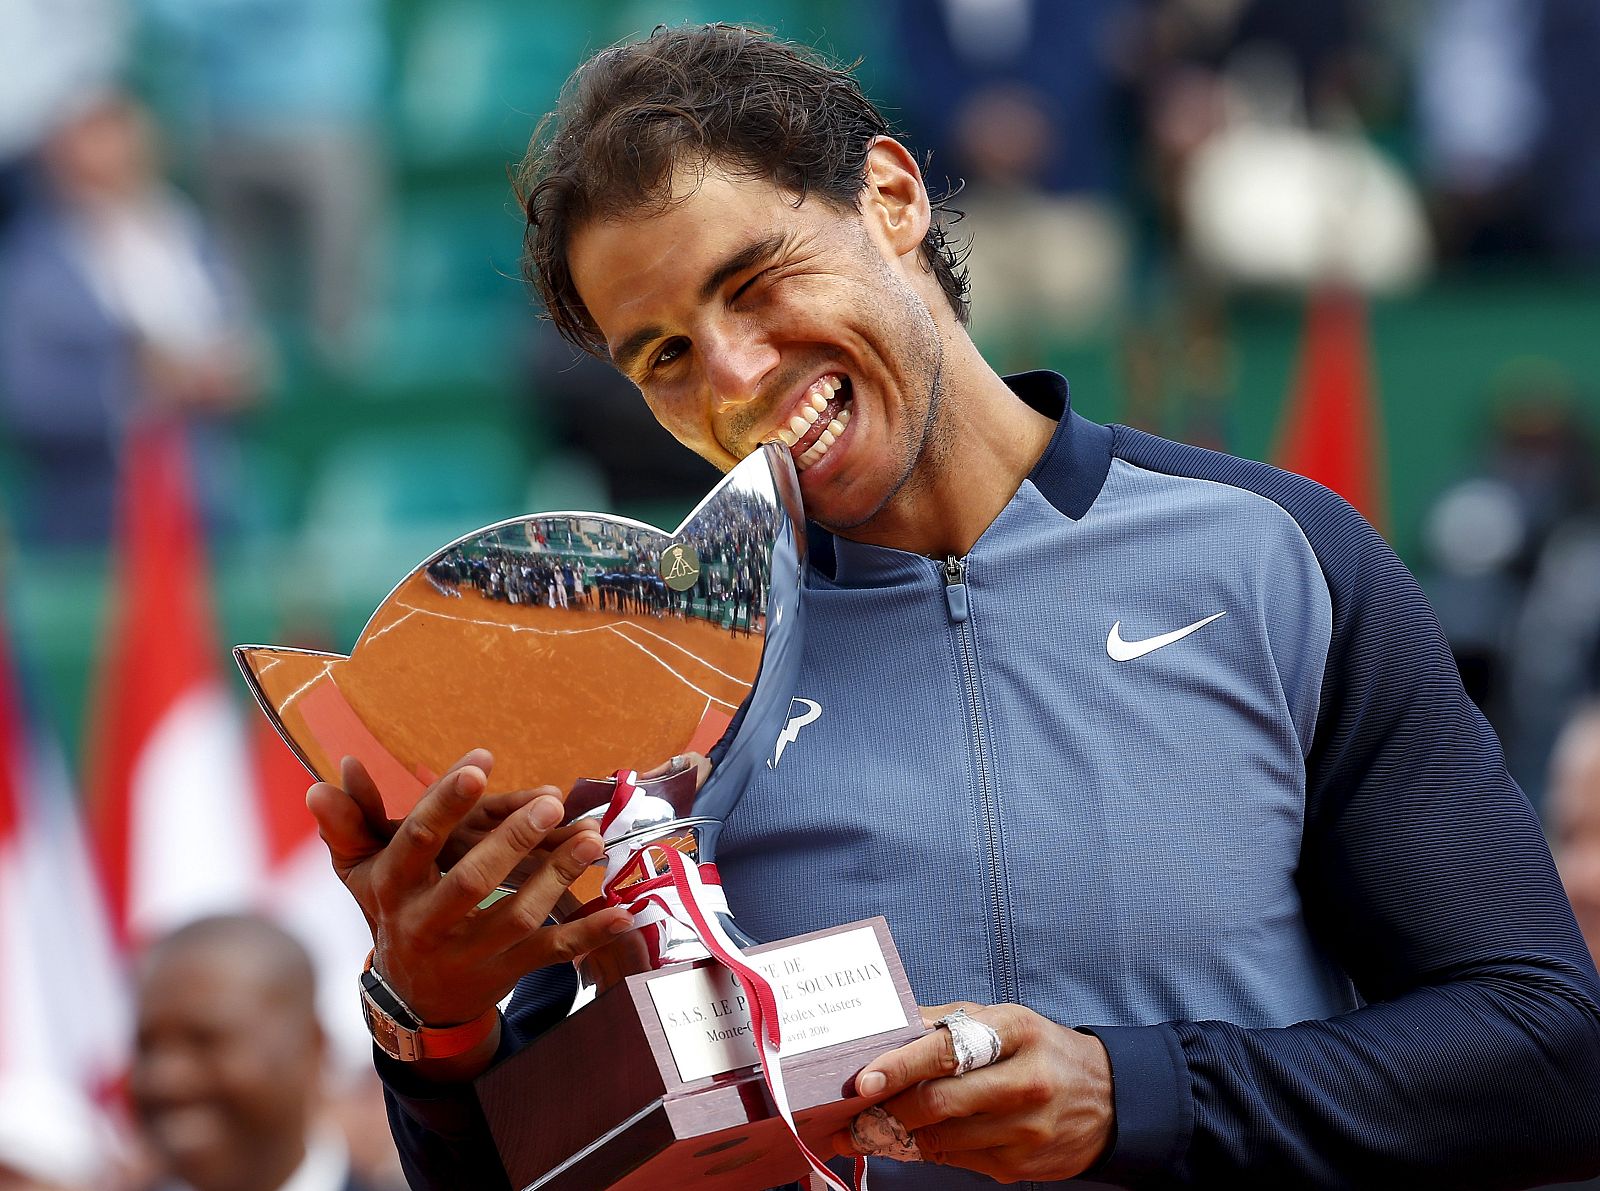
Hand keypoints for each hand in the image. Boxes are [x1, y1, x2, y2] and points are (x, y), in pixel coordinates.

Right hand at [307, 748, 634, 1075]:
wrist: (414, 1000)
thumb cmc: (392, 914)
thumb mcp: (360, 873)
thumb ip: (346, 825)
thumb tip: (319, 784)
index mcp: (393, 890)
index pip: (417, 840)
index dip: (448, 800)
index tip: (481, 762)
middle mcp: (428, 925)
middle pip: (472, 881)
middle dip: (513, 840)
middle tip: (551, 802)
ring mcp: (470, 954)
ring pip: (518, 915)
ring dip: (559, 876)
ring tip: (591, 837)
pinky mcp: (507, 972)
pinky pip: (552, 953)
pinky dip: (590, 934)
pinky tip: (622, 911)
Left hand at [834, 1001, 1114, 1182]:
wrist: (1109, 1100)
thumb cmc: (1041, 1051)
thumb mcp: (1003, 1021)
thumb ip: (947, 1023)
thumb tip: (887, 1027)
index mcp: (1015, 1032)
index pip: (946, 1049)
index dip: (899, 1066)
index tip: (864, 1079)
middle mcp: (1024, 1081)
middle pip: (939, 1102)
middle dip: (887, 1110)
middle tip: (851, 1113)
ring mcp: (1025, 1129)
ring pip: (942, 1139)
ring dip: (899, 1135)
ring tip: (869, 1127)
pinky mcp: (1021, 1166)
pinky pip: (957, 1161)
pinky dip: (928, 1150)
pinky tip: (911, 1140)